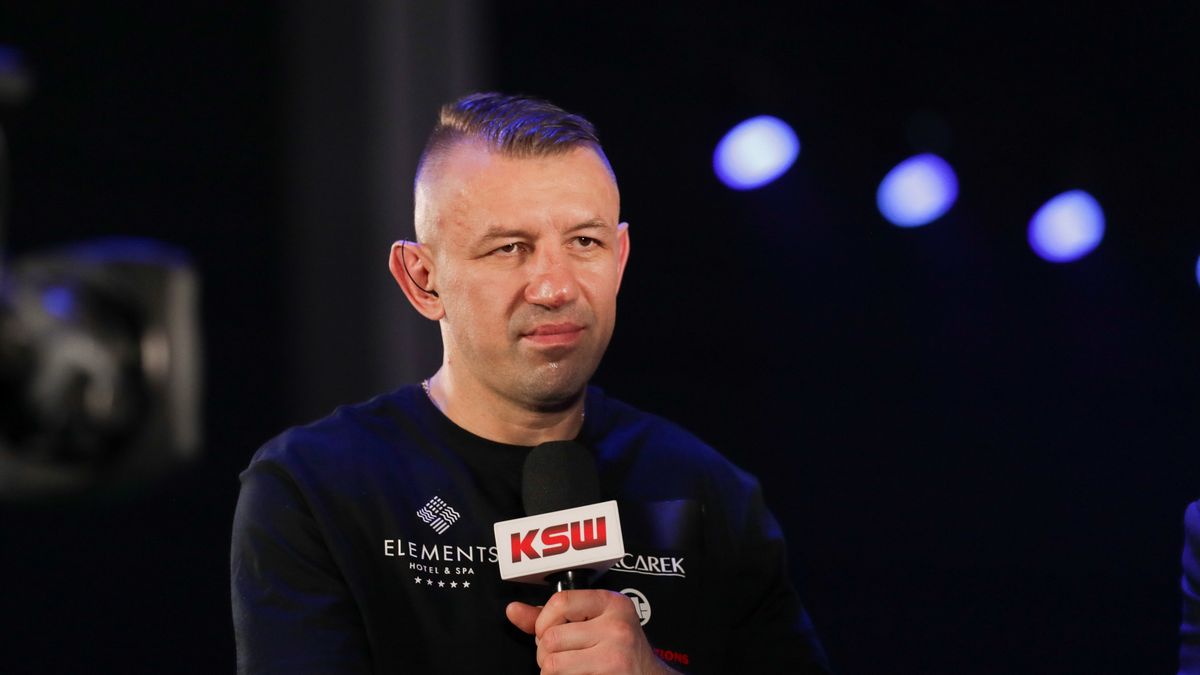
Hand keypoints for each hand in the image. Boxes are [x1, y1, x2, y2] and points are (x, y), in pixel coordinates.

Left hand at [506, 589, 677, 673]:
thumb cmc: (617, 650)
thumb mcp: (593, 624)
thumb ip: (552, 617)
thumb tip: (512, 610)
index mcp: (612, 603)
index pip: (560, 602)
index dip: (542, 621)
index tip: (546, 633)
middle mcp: (616, 626)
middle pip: (551, 638)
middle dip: (544, 653)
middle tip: (558, 658)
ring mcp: (615, 656)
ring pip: (552, 664)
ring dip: (550, 673)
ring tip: (566, 670)